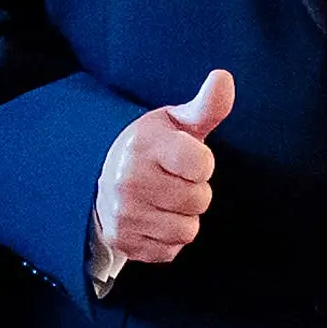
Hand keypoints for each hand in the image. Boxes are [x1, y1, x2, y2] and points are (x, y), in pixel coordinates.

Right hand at [92, 70, 234, 269]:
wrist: (102, 180)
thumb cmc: (154, 148)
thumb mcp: (177, 122)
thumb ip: (207, 106)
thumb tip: (224, 77)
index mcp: (144, 146)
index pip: (202, 166)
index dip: (202, 164)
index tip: (186, 158)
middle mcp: (128, 181)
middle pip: (199, 201)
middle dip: (194, 192)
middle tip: (173, 181)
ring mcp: (124, 214)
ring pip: (187, 230)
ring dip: (183, 218)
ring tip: (164, 201)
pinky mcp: (124, 242)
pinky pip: (171, 250)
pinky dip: (168, 238)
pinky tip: (153, 219)